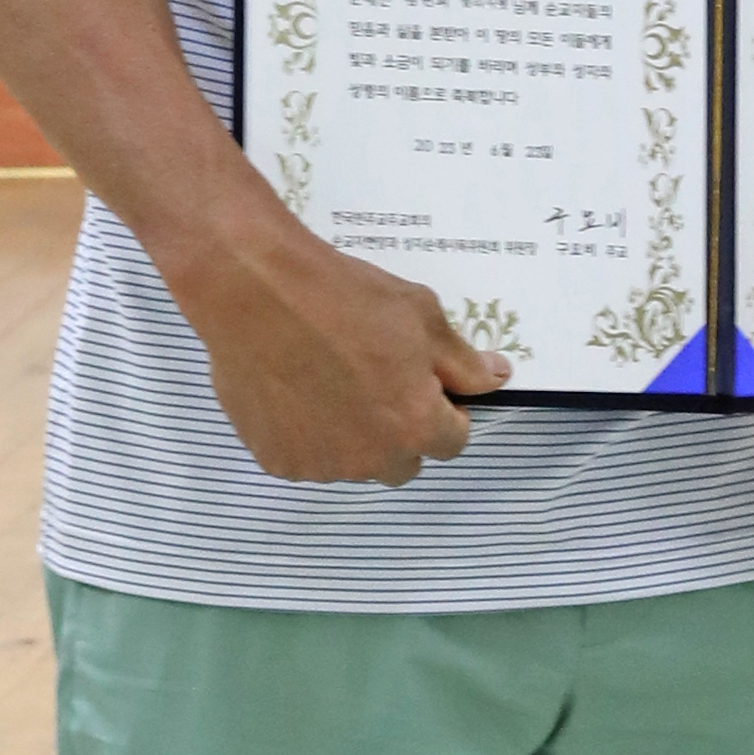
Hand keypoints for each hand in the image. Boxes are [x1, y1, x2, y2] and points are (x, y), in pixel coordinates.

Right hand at [166, 216, 508, 483]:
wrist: (255, 291)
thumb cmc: (345, 298)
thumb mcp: (421, 317)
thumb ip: (463, 361)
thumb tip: (497, 378)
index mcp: (416, 425)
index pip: (453, 442)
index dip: (447, 413)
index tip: (429, 386)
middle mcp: (372, 457)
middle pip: (403, 462)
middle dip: (401, 432)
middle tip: (378, 382)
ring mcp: (320, 463)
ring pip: (352, 462)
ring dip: (353, 436)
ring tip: (330, 381)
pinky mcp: (276, 459)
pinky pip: (307, 457)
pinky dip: (307, 434)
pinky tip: (296, 389)